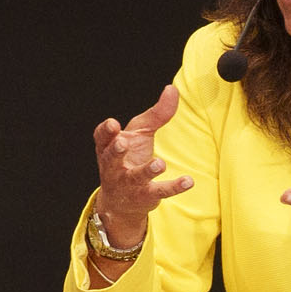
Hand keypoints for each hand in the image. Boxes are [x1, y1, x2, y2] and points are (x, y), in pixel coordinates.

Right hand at [90, 86, 190, 255]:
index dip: (105, 131)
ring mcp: (128, 183)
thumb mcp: (140, 133)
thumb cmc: (130, 157)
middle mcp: (114, 167)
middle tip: (122, 142)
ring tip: (159, 164)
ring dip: (146, 170)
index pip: (102, 138)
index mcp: (108, 147)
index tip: (113, 123)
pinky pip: (158, 191)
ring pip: (135, 177)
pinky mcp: (144, 196)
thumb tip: (173, 89)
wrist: (121, 201)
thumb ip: (156, 114)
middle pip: (111, 158)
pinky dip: (173, 187)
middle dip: (116, 151)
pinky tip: (188, 181)